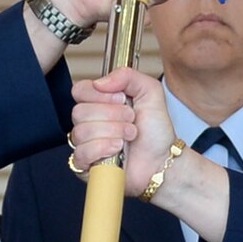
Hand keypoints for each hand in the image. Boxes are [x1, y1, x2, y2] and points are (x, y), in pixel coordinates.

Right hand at [69, 67, 175, 195]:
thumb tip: (100, 82)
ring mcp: (86, 144)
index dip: (99, 95)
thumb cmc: (155, 132)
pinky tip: (117, 150)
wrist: (163, 160)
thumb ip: (127, 76)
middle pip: (79, 112)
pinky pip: (81, 153)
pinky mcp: (85, 165)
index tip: (121, 99)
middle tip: (131, 121)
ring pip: (81, 132)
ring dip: (112, 132)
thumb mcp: (150, 92)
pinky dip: (102, 149)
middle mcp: (89, 122)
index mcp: (99, 103)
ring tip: (129, 136)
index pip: (79, 90)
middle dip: (112, 116)